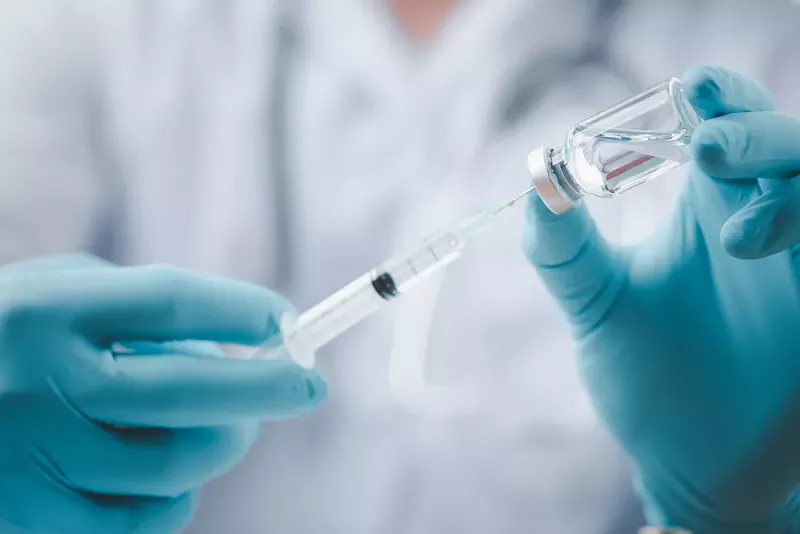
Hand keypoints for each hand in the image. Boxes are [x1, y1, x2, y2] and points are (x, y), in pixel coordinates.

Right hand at [0, 255, 325, 532]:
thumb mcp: (49, 295)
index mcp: (45, 310)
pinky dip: (178, 495)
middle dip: (269, 389)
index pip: (170, 302)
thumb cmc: (6, 340)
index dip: (241, 312)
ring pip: (175, 460)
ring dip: (225, 442)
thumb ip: (130, 307)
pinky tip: (179, 475)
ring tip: (233, 428)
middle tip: (311, 389)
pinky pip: (141, 516)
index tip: (288, 322)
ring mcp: (31, 455)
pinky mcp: (28, 515)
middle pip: (188, 391)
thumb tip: (230, 344)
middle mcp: (37, 381)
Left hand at [522, 66, 799, 532]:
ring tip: (734, 236)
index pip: (725, 124)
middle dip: (755, 133)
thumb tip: (537, 178)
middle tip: (707, 149)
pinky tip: (763, 249)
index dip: (716, 97)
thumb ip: (564, 249)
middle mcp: (763, 222)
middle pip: (786, 142)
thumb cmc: (650, 378)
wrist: (692, 462)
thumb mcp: (597, 307)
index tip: (687, 91)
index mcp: (708, 206)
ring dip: (788, 193)